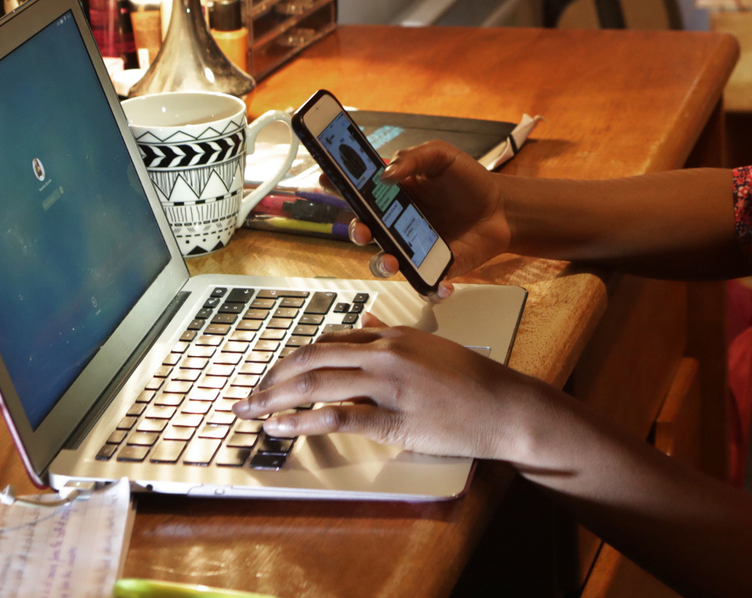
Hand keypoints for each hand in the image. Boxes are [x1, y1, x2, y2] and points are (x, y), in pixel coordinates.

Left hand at [234, 321, 544, 460]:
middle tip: (247, 395)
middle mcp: (384, 354)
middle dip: (273, 378)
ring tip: (250, 412)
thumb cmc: (470, 379)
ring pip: (317, 385)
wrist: (503, 405)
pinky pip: (337, 418)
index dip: (293, 359)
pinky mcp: (394, 420)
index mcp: (391, 336)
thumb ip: (391, 334)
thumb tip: (363, 322)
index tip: (272, 375)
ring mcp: (388, 385)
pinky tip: (280, 428)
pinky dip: (301, 422)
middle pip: (313, 359)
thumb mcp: (428, 345)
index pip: (329, 342)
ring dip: (275, 399)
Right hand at [351, 141, 511, 297]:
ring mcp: (412, 246)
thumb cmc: (467, 180)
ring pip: (384, 261)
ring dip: (382, 263)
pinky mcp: (433, 267)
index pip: (356, 191)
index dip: (336, 186)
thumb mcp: (441, 156)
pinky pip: (424, 283)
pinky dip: (430, 289)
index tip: (325, 180)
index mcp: (391, 193)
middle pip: (363, 230)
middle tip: (362, 227)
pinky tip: (441, 284)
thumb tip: (385, 173)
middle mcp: (395, 222)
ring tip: (391, 260)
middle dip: (355, 230)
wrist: (500, 208)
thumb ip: (413, 158)